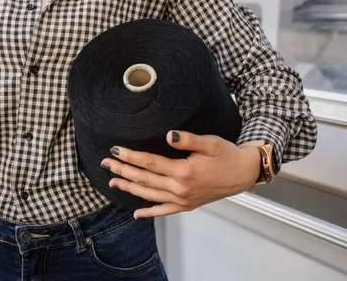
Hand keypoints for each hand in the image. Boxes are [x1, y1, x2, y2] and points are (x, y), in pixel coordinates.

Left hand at [101, 131, 261, 218]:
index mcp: (184, 172)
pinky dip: (149, 213)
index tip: (115, 150)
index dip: (130, 156)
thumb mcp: (210, 142)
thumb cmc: (227, 155)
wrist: (244, 173)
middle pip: (144, 179)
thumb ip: (188, 140)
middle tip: (106, 163)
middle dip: (123, 170)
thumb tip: (169, 135)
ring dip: (129, 188)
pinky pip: (164, 211)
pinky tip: (136, 214)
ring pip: (149, 195)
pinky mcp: (187, 205)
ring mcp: (183, 200)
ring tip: (113, 182)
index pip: (149, 163)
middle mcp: (181, 189)